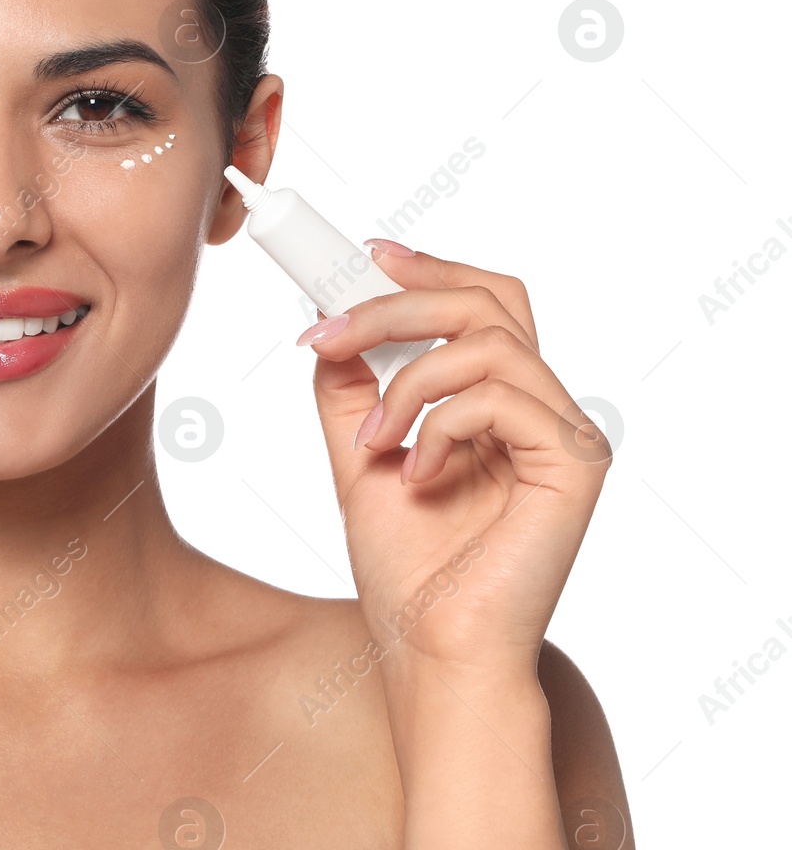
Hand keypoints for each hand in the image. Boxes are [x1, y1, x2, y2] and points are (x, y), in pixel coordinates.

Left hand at [299, 242, 611, 676]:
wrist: (428, 650)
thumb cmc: (406, 570)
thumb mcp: (358, 457)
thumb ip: (349, 390)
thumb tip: (329, 326)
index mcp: (497, 403)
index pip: (481, 303)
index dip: (429, 269)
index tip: (366, 255)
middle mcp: (539, 408)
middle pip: (487, 301)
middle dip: (400, 302)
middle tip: (332, 329)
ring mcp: (564, 433)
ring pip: (489, 341)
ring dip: (407, 381)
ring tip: (372, 439)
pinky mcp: (575, 462)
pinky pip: (503, 396)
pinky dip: (441, 425)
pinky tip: (418, 474)